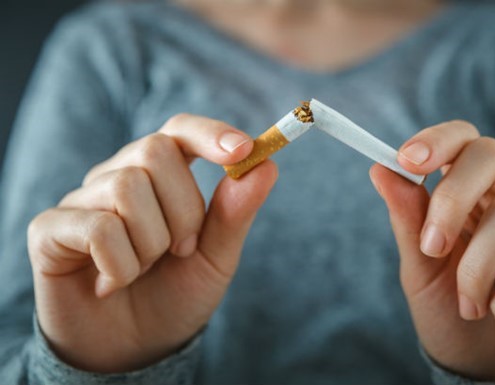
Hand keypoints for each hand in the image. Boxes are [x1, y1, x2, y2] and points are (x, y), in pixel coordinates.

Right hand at [27, 114, 277, 372]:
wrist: (134, 348)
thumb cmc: (176, 295)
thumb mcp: (215, 257)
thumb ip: (236, 212)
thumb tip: (267, 164)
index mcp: (160, 177)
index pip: (179, 130)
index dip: (210, 133)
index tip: (244, 149)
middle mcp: (118, 178)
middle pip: (155, 152)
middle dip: (184, 211)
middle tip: (181, 251)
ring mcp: (82, 201)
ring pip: (127, 187)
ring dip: (152, 243)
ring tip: (145, 270)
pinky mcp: (50, 229)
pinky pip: (97, 227)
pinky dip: (121, 265)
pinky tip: (112, 284)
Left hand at [369, 121, 494, 380]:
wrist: (490, 372)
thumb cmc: (454, 316)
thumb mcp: (421, 270)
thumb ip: (408, 221)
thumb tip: (380, 169)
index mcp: (473, 197)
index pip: (464, 141)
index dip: (437, 140)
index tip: (406, 160)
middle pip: (490, 155)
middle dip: (450, 200)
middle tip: (432, 250)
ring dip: (475, 271)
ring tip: (470, 307)